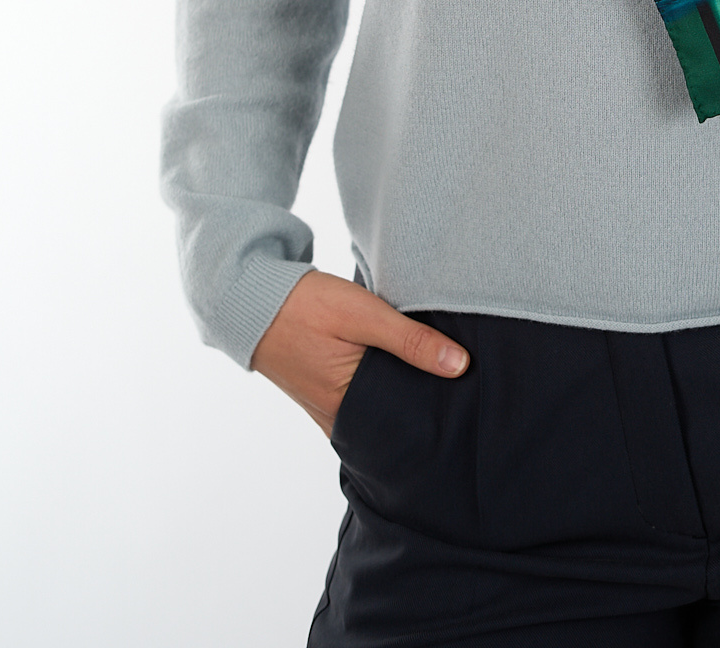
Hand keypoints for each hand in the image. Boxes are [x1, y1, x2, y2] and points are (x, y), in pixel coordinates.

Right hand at [250, 269, 468, 435]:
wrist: (252, 298)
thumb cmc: (305, 305)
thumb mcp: (363, 314)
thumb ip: (411, 341)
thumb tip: (460, 366)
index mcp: (347, 406)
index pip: (406, 422)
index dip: (436, 408)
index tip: (466, 395)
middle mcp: (336, 418)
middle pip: (393, 419)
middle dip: (422, 405)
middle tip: (458, 390)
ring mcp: (327, 410)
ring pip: (378, 410)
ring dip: (401, 395)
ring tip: (435, 380)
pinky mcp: (323, 395)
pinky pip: (362, 403)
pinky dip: (381, 391)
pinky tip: (399, 374)